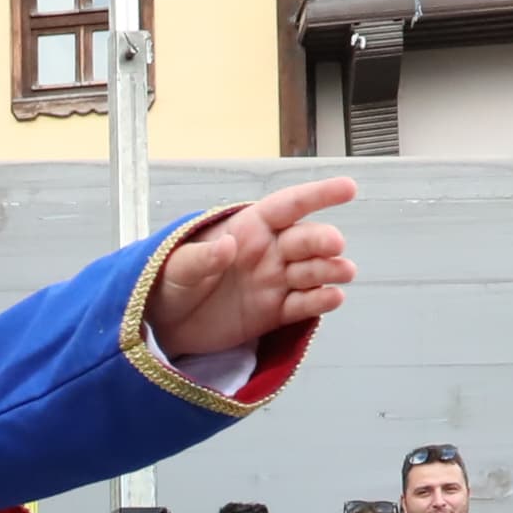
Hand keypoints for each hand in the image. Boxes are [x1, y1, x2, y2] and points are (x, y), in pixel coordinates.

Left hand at [150, 176, 358, 358]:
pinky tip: (333, 298)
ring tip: (344, 272)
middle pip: (305, 239)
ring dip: (330, 270)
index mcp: (248, 228)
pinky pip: (302, 305)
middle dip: (322, 239)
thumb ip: (202, 257)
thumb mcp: (177, 266)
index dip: (318, 195)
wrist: (165, 323)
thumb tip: (228, 245)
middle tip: (334, 245)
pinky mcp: (274, 313)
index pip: (288, 206)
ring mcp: (274, 282)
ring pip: (311, 271)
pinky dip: (319, 302)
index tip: (347, 188)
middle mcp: (268, 251)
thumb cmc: (170, 282)